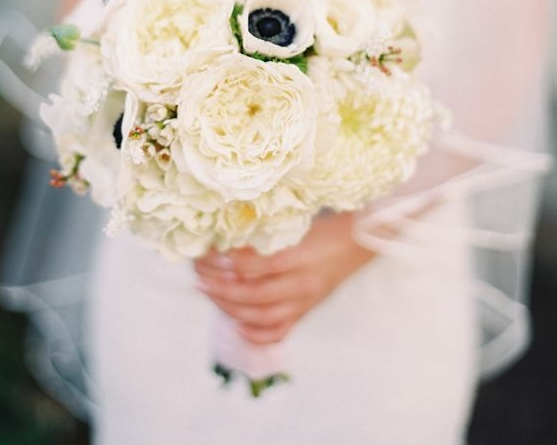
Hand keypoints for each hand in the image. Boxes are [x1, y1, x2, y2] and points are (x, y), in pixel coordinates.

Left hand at [194, 212, 374, 345]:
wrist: (358, 243)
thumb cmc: (326, 228)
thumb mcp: (297, 225)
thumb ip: (268, 234)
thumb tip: (228, 236)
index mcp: (300, 257)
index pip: (257, 266)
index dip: (229, 261)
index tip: (208, 251)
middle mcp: (302, 284)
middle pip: (254, 295)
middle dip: (220, 288)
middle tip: (199, 276)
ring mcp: (304, 302)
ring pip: (261, 316)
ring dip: (230, 307)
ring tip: (209, 293)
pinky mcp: (305, 311)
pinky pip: (279, 331)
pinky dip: (255, 332)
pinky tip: (236, 323)